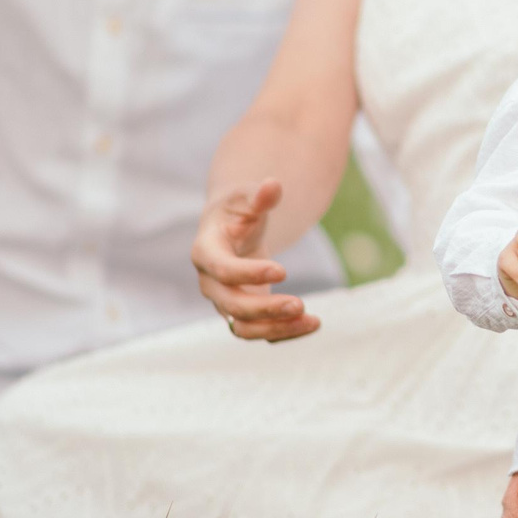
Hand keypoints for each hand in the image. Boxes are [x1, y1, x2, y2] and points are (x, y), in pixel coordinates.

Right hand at [194, 179, 320, 340]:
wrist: (231, 229)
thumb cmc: (238, 211)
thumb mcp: (246, 198)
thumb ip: (259, 196)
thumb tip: (273, 185)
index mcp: (205, 252)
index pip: (222, 270)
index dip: (249, 274)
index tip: (283, 271)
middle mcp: (210, 283)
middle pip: (231, 306)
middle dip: (265, 308)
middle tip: (300, 303)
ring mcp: (225, 302)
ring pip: (244, 328)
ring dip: (277, 328)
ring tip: (312, 320)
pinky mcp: (244, 314)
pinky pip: (260, 332)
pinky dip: (285, 332)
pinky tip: (312, 324)